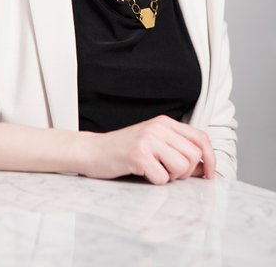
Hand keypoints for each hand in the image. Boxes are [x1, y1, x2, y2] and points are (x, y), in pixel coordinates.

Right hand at [79, 115, 215, 183]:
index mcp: (165, 122)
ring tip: (154, 171)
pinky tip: (141, 173)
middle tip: (167, 172)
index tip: (210, 175)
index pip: (201, 138)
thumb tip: (205, 168)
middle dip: (185, 172)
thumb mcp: (153, 143)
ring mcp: (148, 139)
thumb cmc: (123, 150)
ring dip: (170, 177)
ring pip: (181, 167)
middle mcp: (158, 127)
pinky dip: (154, 181)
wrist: (92, 151)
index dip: (211, 158)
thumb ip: (177, 150)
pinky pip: (161, 178)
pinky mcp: (138, 154)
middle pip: (193, 156)